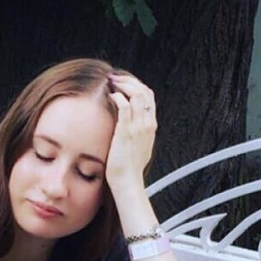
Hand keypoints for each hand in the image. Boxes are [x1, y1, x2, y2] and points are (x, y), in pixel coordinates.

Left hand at [106, 73, 156, 189]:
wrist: (128, 182)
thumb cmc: (129, 168)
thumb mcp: (138, 147)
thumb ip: (138, 134)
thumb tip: (129, 126)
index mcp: (151, 126)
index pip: (149, 97)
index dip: (136, 85)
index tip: (122, 83)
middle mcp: (147, 124)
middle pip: (145, 91)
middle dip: (129, 80)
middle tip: (114, 78)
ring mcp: (138, 127)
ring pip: (137, 94)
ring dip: (123, 84)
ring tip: (111, 83)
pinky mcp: (126, 131)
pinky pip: (124, 106)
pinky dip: (118, 96)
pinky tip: (110, 96)